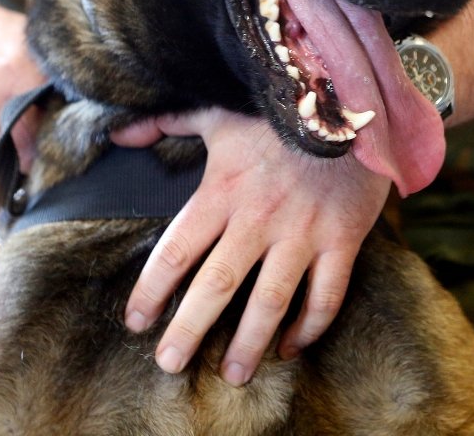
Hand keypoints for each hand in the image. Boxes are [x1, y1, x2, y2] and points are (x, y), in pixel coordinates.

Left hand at [112, 108, 391, 385]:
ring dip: (249, 342)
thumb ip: (166, 123)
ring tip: (233, 374)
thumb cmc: (279, 109)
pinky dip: (310, 326)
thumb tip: (120, 137)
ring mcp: (302, 232)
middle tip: (169, 364)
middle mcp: (258, 219)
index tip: (136, 320)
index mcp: (222, 190)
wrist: (353, 99)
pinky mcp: (342, 239)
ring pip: (271, 301)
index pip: (176, 250)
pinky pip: (327, 294)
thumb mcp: (218, 110)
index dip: (152, 289)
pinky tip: (291, 346)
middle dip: (189, 330)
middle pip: (217, 285)